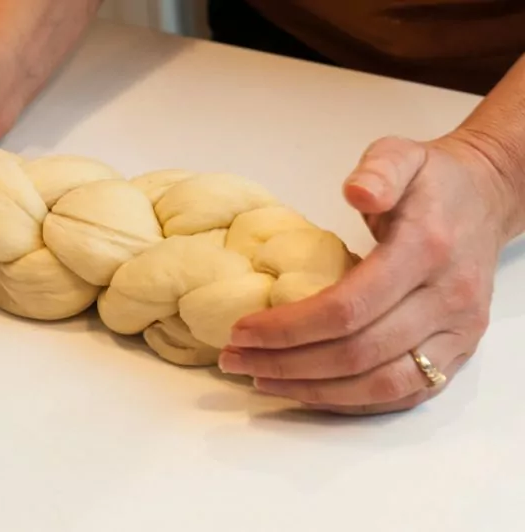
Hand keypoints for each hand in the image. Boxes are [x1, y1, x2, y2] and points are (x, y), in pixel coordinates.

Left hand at [220, 134, 519, 414]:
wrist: (486, 201)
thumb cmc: (433, 182)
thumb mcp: (402, 155)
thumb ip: (379, 170)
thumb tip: (357, 191)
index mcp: (426, 250)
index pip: (348, 308)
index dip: (289, 327)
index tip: (242, 329)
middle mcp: (447, 300)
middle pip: (356, 353)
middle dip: (286, 363)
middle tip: (235, 360)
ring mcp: (456, 334)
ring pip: (379, 385)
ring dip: (312, 390)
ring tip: (259, 380)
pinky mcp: (457, 355)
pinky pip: (400, 394)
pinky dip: (348, 401)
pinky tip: (306, 391)